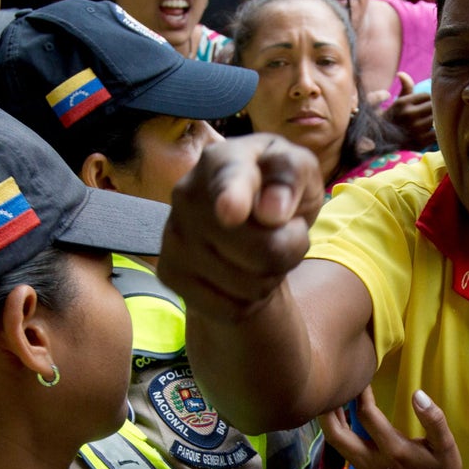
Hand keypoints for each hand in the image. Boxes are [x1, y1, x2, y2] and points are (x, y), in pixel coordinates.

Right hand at [157, 134, 324, 321]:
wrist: (245, 222)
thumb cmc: (276, 187)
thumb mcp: (299, 169)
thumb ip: (291, 176)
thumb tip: (272, 212)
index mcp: (222, 160)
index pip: (230, 181)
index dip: (233, 197)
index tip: (232, 212)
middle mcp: (187, 195)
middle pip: (263, 250)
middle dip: (291, 249)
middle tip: (286, 232)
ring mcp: (173, 237)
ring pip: (250, 285)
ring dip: (272, 275)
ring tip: (262, 249)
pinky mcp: (169, 273)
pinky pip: (231, 308)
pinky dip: (250, 299)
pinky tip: (241, 272)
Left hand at [320, 388, 468, 468]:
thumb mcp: (447, 446)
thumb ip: (434, 419)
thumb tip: (418, 394)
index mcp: (394, 450)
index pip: (366, 415)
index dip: (360, 394)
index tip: (360, 377)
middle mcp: (373, 461)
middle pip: (336, 434)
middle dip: (328, 409)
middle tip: (330, 386)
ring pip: (336, 443)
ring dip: (330, 420)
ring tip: (332, 397)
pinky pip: (343, 449)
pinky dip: (338, 430)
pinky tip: (341, 415)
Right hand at [382, 72, 437, 150]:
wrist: (384, 141)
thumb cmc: (395, 118)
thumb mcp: (398, 102)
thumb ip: (406, 87)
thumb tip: (401, 73)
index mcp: (403, 103)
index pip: (427, 96)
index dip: (428, 100)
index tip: (424, 104)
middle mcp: (408, 115)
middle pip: (432, 107)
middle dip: (432, 109)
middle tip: (427, 113)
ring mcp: (414, 129)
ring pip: (435, 120)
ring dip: (433, 121)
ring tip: (426, 122)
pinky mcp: (419, 142)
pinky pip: (435, 134)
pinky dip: (434, 133)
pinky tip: (427, 132)